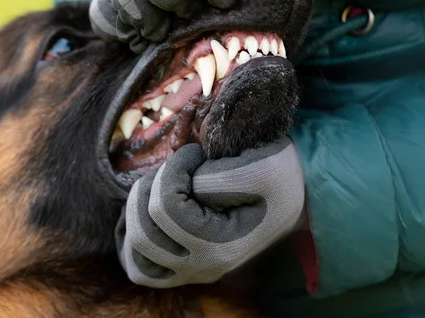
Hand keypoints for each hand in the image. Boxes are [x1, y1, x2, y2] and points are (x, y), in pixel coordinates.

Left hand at [115, 137, 304, 287]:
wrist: (293, 198)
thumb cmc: (279, 177)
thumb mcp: (260, 166)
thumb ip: (217, 178)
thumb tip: (182, 187)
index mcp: (222, 246)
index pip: (166, 209)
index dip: (172, 170)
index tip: (195, 153)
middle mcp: (202, 268)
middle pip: (143, 232)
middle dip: (150, 188)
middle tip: (175, 169)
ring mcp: (190, 272)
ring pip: (134, 252)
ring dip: (137, 210)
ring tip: (160, 187)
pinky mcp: (181, 269)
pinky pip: (138, 266)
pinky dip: (132, 238)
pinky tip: (147, 211)